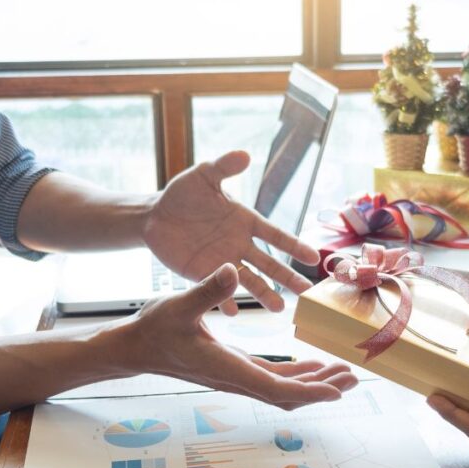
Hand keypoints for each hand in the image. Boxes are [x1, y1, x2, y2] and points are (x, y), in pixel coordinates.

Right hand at [112, 263, 358, 409]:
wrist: (132, 348)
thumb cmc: (153, 329)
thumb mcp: (179, 304)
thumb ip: (208, 289)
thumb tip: (234, 270)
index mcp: (227, 368)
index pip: (276, 387)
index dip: (309, 391)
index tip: (337, 392)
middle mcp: (235, 377)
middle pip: (287, 392)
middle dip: (321, 388)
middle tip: (353, 378)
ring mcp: (234, 375)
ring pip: (281, 387)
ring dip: (312, 382)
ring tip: (341, 373)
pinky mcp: (231, 367)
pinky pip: (271, 377)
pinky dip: (295, 373)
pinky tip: (311, 365)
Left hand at [143, 150, 319, 314]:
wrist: (154, 216)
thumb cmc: (182, 194)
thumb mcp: (203, 176)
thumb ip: (223, 167)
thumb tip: (244, 155)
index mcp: (245, 221)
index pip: (275, 235)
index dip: (294, 245)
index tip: (313, 257)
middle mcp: (239, 244)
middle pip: (269, 264)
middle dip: (287, 277)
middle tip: (307, 292)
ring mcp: (223, 262)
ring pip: (249, 280)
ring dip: (263, 294)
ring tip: (279, 310)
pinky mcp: (203, 274)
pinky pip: (217, 290)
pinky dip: (224, 301)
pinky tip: (231, 312)